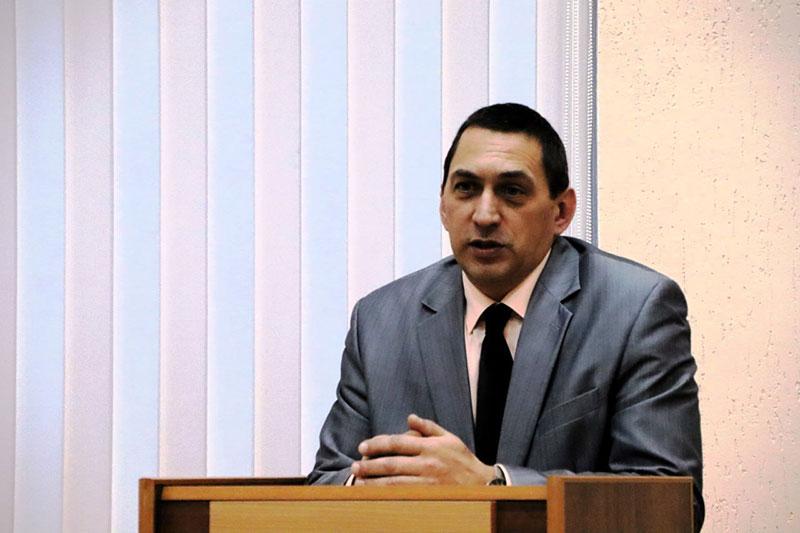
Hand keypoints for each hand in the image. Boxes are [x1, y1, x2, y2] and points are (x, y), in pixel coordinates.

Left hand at [351, 414, 494, 484]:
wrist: (483, 485)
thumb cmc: (463, 460)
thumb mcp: (449, 438)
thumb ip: (428, 427)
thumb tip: (410, 417)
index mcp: (430, 446)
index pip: (397, 442)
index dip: (377, 444)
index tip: (362, 447)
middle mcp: (427, 463)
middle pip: (392, 464)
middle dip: (370, 465)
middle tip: (354, 467)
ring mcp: (428, 481)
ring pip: (394, 483)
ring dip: (374, 483)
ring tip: (359, 482)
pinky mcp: (429, 496)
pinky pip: (403, 496)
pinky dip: (387, 496)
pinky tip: (375, 496)